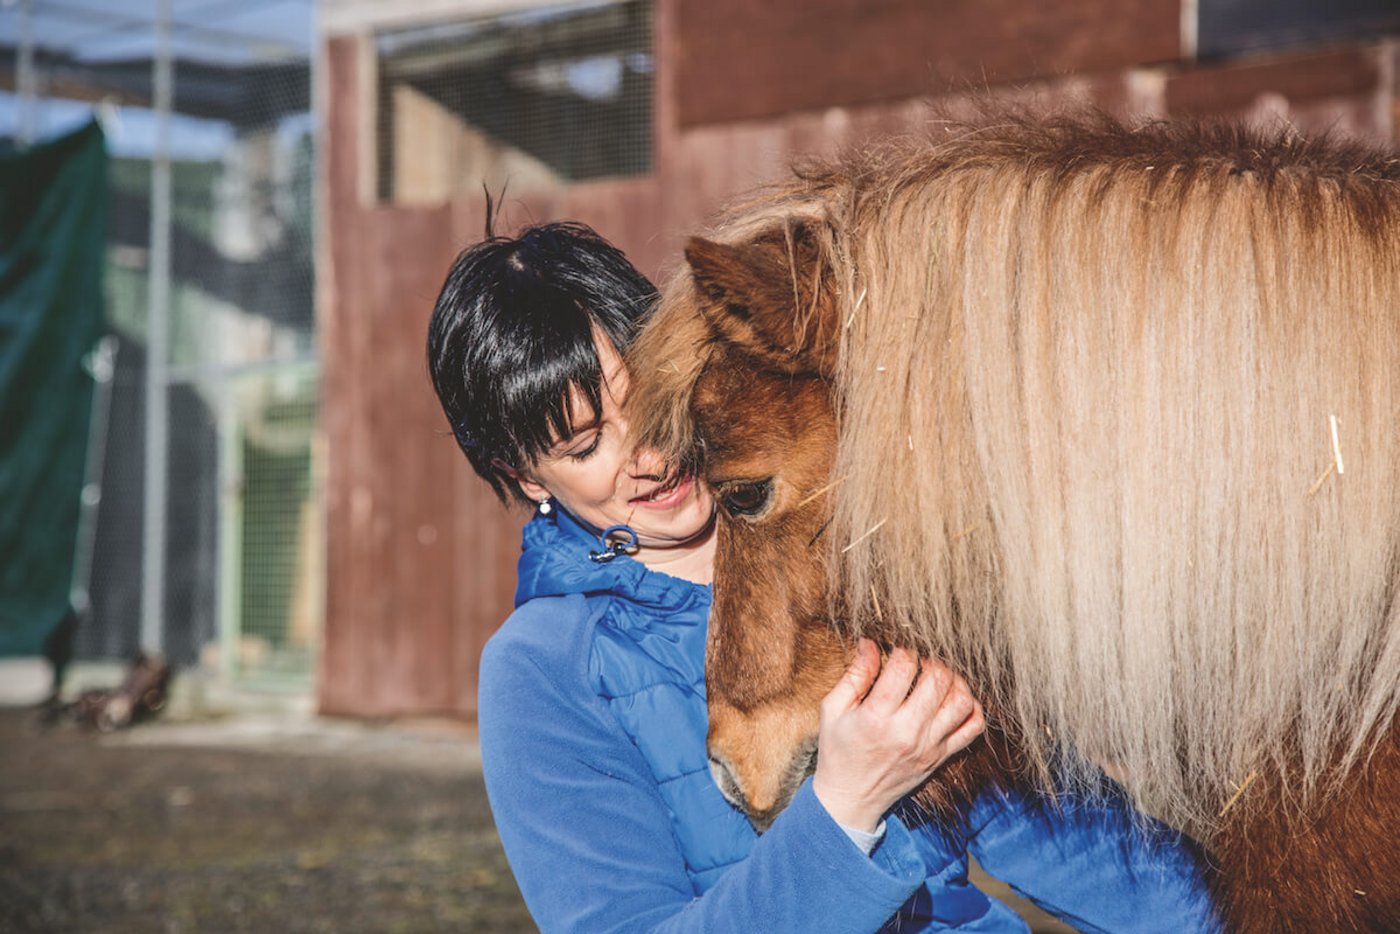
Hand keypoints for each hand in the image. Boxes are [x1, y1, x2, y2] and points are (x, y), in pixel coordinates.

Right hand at [811, 639, 984, 832]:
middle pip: (938, 680)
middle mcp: (907, 731)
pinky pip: (973, 729)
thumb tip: (870, 643)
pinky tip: (955, 699)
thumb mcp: (833, 710)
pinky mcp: (941, 757)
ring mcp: (929, 746)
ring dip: (955, 681)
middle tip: (922, 660)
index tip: (898, 651)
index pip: (904, 667)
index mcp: (876, 717)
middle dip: (932, 660)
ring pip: (961, 701)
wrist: (851, 799)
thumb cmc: (838, 750)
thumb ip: (854, 675)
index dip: (904, 650)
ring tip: (939, 677)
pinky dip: (973, 708)